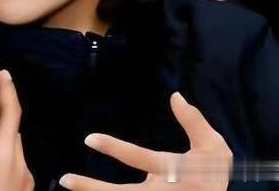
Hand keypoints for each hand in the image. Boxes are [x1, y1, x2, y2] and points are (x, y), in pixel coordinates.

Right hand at [0, 60, 33, 190]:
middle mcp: (6, 154)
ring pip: (17, 134)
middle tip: (2, 73)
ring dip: (10, 117)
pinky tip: (2, 147)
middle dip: (7, 89)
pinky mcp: (29, 183)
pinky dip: (12, 142)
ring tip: (0, 107)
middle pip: (12, 113)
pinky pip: (20, 154)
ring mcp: (21, 169)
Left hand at [60, 92, 231, 190]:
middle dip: (91, 188)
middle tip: (65, 180)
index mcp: (171, 171)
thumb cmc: (214, 174)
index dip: (113, 148)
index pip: (138, 158)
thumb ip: (194, 122)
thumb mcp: (214, 147)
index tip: (88, 139)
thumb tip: (175, 96)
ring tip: (68, 185)